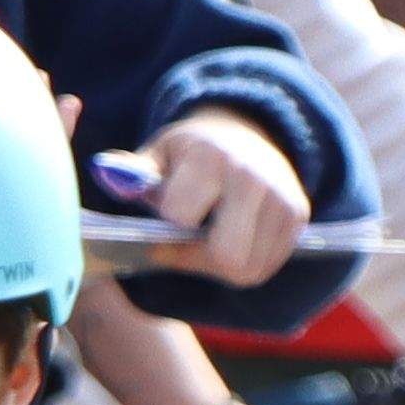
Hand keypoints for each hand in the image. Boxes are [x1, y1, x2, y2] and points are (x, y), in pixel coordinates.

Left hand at [124, 113, 305, 286]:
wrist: (243, 135)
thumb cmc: (190, 154)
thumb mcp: (158, 155)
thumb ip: (132, 172)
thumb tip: (106, 172)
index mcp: (212, 157)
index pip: (182, 220)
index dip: (167, 230)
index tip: (163, 222)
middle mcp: (254, 175)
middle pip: (226, 257)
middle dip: (199, 258)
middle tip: (186, 243)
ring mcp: (282, 196)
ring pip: (248, 269)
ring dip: (219, 266)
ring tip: (207, 240)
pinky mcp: (298, 214)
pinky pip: (266, 266)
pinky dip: (244, 264)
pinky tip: (231, 241)